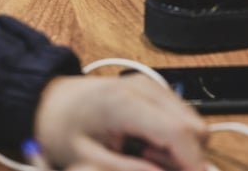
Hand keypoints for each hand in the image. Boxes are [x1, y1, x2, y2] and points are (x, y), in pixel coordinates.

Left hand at [34, 73, 207, 170]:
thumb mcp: (87, 160)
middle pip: (196, 128)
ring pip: (194, 124)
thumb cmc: (63, 127)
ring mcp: (151, 85)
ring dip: (179, 149)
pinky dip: (173, 138)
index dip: (192, 165)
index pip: (180, 133)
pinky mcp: (153, 89)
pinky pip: (182, 118)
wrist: (51, 99)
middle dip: (184, 158)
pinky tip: (144, 143)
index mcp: (125, 103)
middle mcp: (145, 87)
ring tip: (142, 154)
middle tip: (148, 166)